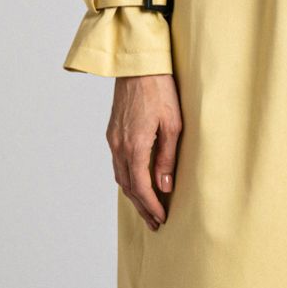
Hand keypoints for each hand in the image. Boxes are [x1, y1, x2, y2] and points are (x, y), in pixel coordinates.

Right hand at [106, 73, 182, 230]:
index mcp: (134, 145)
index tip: (161, 218)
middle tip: (154, 222)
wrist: (138, 65)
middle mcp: (119, 145)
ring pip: (120, 176)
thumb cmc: (160, 89)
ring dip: (133, 194)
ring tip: (147, 208)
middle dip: (142, 206)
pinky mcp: (112, 131)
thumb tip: (164, 186)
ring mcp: (113, 138)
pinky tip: (137, 181)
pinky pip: (117, 163)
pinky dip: (127, 178)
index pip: (140, 186)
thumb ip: (167, 157)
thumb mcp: (173, 124)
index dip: (151, 205)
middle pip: (128, 186)